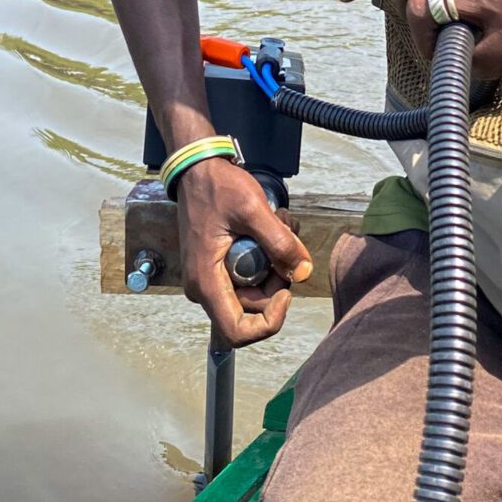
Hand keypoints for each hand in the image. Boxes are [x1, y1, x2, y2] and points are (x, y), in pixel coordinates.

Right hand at [176, 157, 312, 345]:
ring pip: (252, 293)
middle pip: (251, 310)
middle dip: (277, 284)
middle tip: (289, 245)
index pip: (237, 331)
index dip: (269, 321)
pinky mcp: (216, 267)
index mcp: (206, 281)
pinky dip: (265, 260)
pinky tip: (272, 230)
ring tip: (282, 229)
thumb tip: (304, 272)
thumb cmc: (218, 187)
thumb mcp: (253, 210)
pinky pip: (247, 278)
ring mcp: (209, 278)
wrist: (197, 169)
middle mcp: (203, 287)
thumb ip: (280, 243)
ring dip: (274, 268)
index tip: (286, 290)